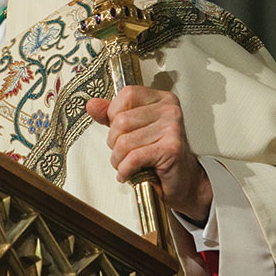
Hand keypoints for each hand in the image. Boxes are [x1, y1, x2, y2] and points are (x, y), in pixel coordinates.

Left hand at [85, 85, 211, 221]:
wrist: (183, 181)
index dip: (114, 114)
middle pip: (121, 121)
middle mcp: (169, 110)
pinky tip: (128, 173)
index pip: (126, 95)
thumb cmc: (159, 154)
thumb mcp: (133, 129)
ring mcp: (172, 129)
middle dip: (114, 142)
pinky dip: (125, 170)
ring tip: (127, 164)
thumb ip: (111, 115)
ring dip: (119, 159)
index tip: (120, 130)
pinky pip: (133, 158)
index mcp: (161, 99)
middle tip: (124, 152)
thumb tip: (92, 105)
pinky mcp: (171, 150)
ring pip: (124, 142)